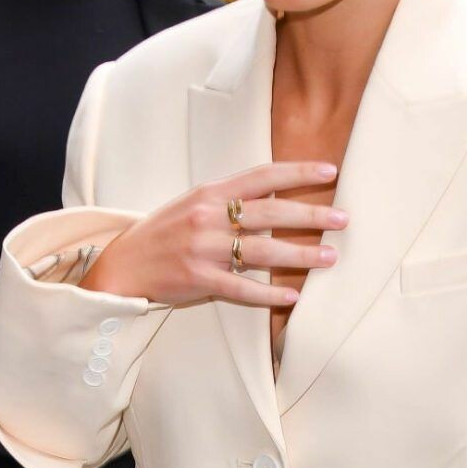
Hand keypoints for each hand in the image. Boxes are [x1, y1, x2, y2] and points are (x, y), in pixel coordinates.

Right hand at [83, 161, 347, 309]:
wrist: (123, 264)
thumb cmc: (165, 231)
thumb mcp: (194, 203)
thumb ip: (230, 198)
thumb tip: (275, 193)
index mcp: (209, 192)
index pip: (262, 176)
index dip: (297, 172)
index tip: (330, 170)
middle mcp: (208, 217)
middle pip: (270, 213)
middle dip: (311, 216)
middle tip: (344, 219)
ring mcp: (203, 249)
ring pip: (263, 250)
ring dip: (301, 255)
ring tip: (330, 258)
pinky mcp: (198, 279)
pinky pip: (241, 287)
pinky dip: (269, 293)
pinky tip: (293, 297)